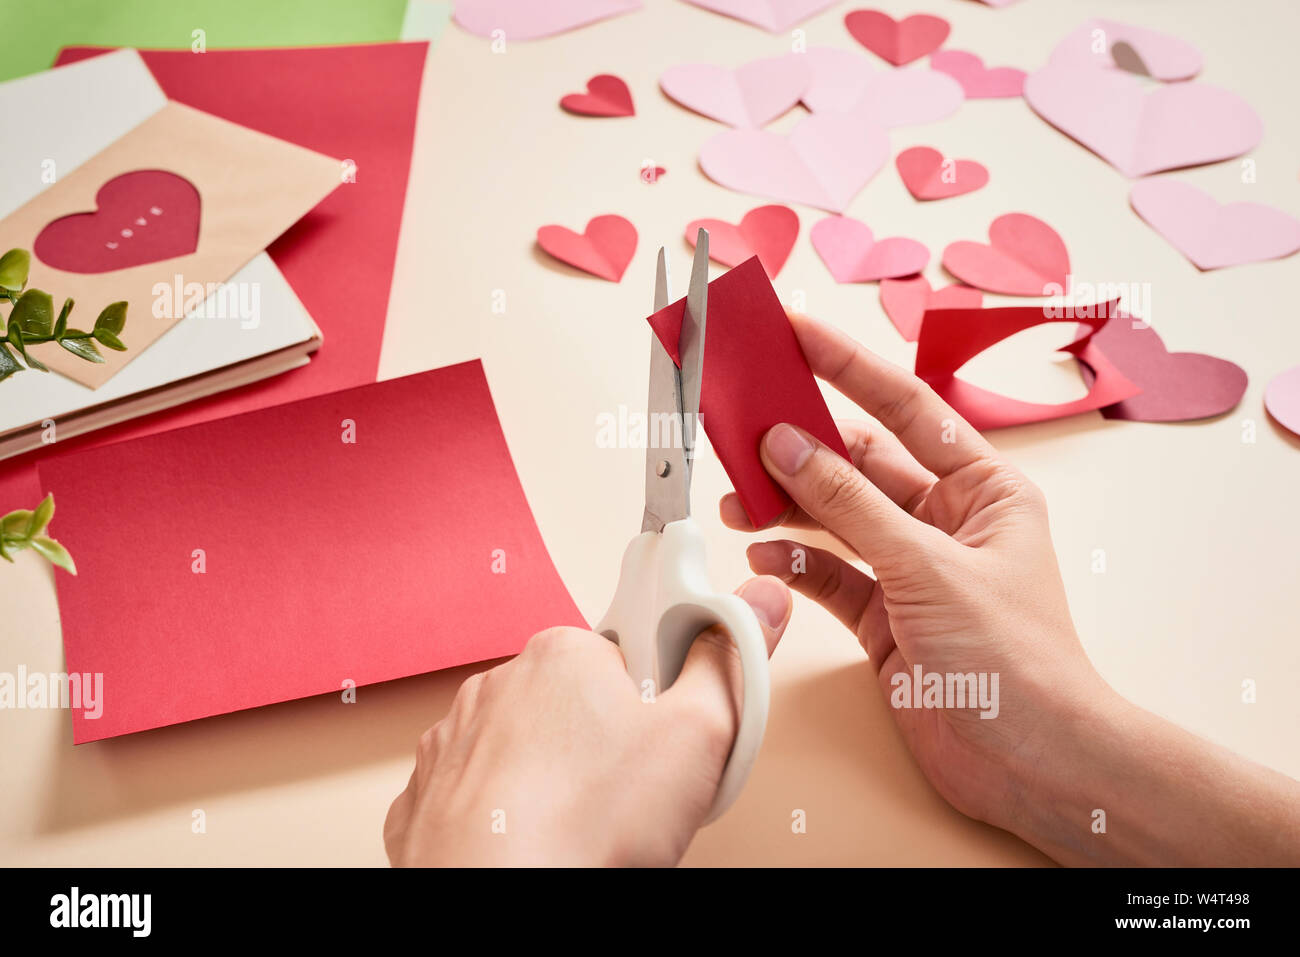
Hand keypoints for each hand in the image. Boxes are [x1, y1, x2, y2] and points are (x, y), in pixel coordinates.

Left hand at [384, 577, 790, 866]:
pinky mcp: (430, 794)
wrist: (499, 897)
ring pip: (529, 748)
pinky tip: (539, 840)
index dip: (661, 704)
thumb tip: (759, 603)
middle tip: (636, 794)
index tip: (668, 740)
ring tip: (586, 826)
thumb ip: (731, 661)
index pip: (629, 657)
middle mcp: (500, 683)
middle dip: (610, 742)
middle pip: (579, 702)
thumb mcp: (699, 734)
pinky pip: (484, 791)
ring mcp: (457, 739)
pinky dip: (511, 813)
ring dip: (558, 777)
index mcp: (563, 653)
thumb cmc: (585, 826)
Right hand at [727, 312, 1299, 865]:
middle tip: (746, 420)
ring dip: (787, 509)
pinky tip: (763, 557)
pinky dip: (795, 565)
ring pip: (836, 520)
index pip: (906, 409)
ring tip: (739, 499)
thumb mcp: (928, 566)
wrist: (1033, 764)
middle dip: (803, 446)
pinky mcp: (885, 619)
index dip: (849, 367)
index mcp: (985, 489)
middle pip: (861, 465)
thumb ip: (851, 505)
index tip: (798, 333)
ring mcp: (913, 571)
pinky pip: (829, 575)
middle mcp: (947, 522)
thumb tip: (789, 446)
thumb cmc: (1017, 660)